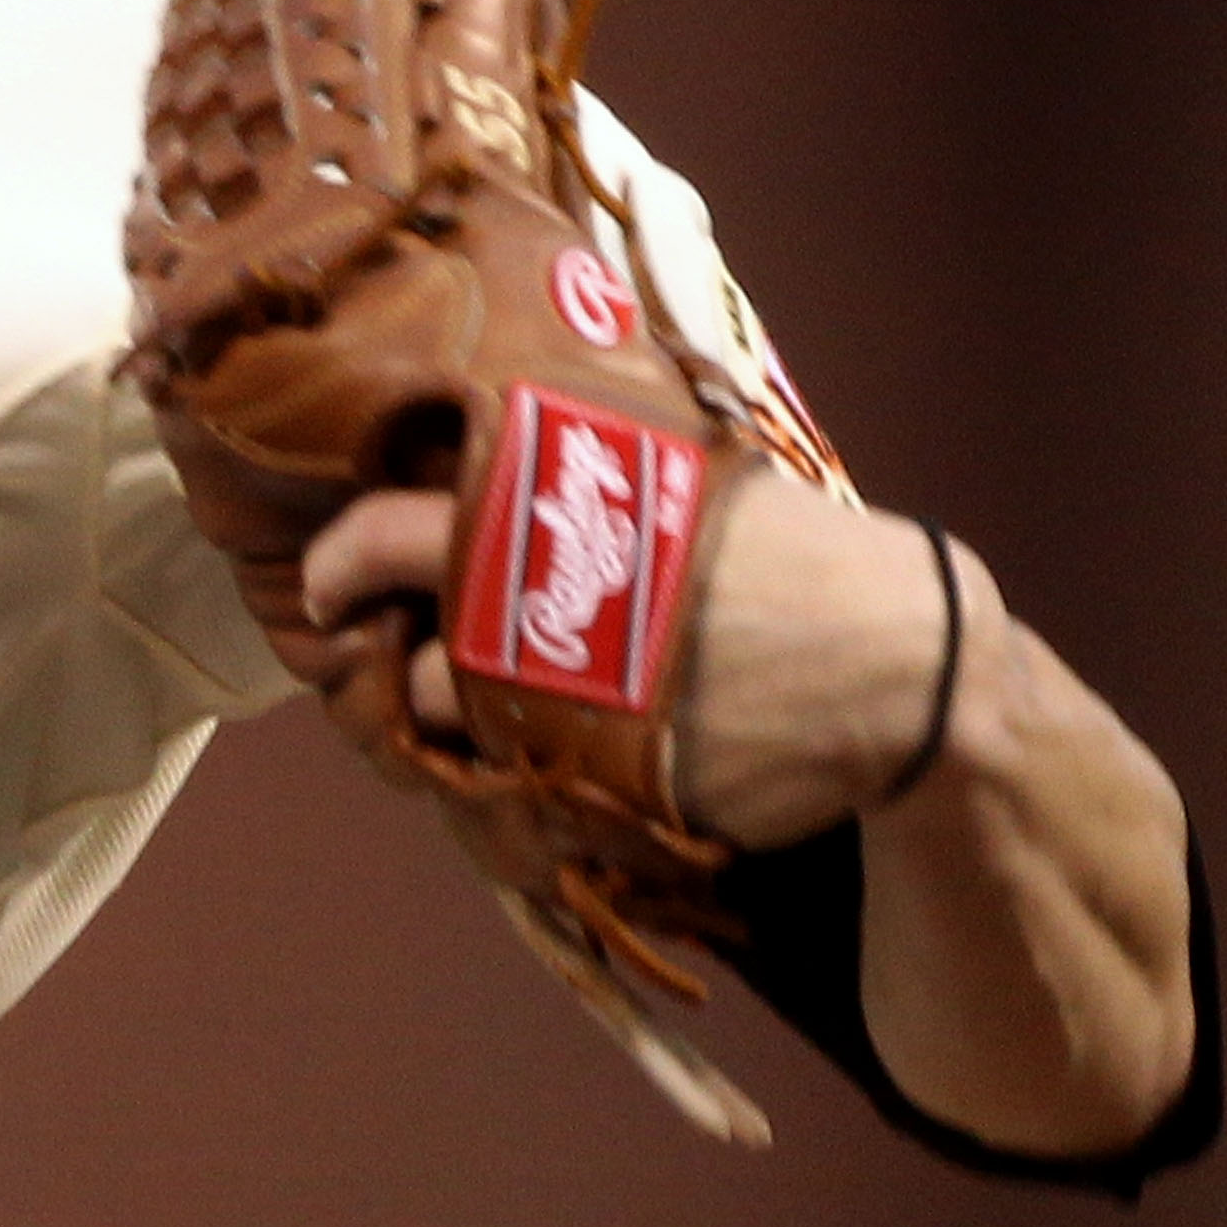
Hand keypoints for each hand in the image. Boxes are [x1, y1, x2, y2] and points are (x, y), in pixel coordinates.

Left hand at [300, 462, 958, 849]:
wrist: (903, 666)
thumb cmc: (788, 555)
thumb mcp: (682, 473)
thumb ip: (579, 470)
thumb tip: (481, 441)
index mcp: (563, 511)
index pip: (397, 532)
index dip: (341, 560)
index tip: (322, 583)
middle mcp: (555, 608)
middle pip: (413, 654)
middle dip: (379, 662)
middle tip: (371, 651)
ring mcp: (582, 707)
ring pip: (459, 724)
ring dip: (455, 715)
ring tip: (491, 693)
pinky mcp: (615, 785)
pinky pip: (528, 783)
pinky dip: (526, 765)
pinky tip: (557, 738)